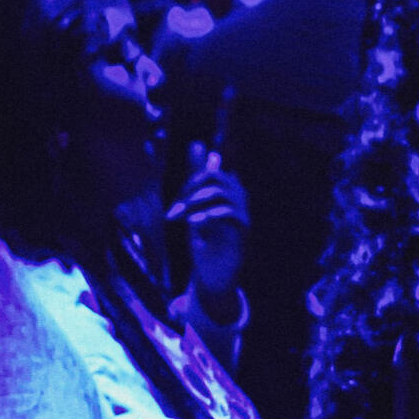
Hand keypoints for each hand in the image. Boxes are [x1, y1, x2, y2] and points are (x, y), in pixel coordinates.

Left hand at [167, 143, 247, 316]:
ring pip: (223, 193)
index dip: (190, 182)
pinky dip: (210, 215)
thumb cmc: (205, 240)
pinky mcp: (243, 231)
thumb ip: (197, 177)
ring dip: (197, 202)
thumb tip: (197, 143)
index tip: (175, 204)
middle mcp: (238, 200)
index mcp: (227, 191)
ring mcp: (242, 215)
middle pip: (216, 178)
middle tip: (176, 210)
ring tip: (184, 218)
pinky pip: (231, 214)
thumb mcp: (195, 206)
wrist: (212, 275)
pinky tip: (195, 224)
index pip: (211, 172)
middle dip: (191, 190)